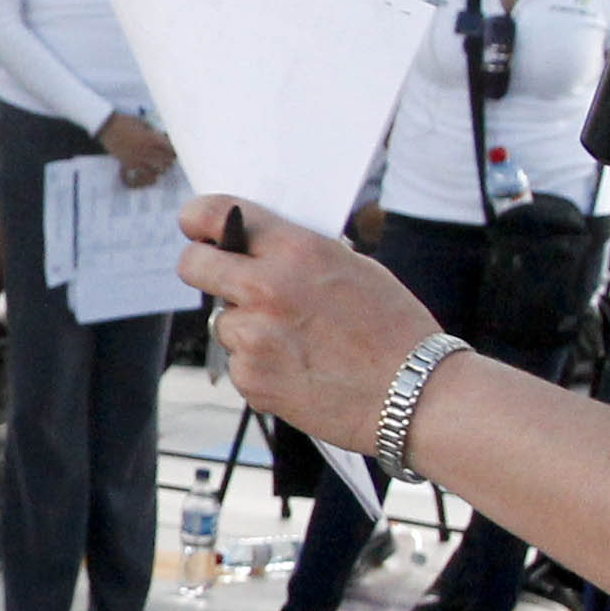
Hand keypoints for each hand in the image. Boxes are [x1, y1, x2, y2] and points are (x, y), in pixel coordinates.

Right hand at [96, 113, 176, 188]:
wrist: (107, 126)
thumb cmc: (125, 121)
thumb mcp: (143, 123)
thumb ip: (153, 132)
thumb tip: (162, 139)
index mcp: (151, 139)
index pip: (170, 149)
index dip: (174, 150)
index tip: (175, 149)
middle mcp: (146, 151)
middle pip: (165, 163)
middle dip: (169, 161)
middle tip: (169, 158)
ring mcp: (137, 159)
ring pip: (156, 172)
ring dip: (159, 169)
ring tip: (159, 165)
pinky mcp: (128, 164)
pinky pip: (140, 176)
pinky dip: (145, 177)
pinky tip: (146, 174)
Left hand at [173, 195, 454, 453]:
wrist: (416, 396)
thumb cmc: (395, 330)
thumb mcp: (355, 268)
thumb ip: (300, 255)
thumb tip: (259, 247)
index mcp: (296, 251)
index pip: (216, 214)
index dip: (198, 219)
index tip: (196, 226)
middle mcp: (267, 289)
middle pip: (193, 266)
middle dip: (202, 267)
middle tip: (219, 277)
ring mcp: (255, 338)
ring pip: (221, 322)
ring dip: (246, 328)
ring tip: (296, 342)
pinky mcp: (252, 380)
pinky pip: (238, 363)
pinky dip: (260, 367)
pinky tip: (300, 370)